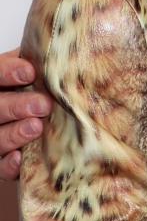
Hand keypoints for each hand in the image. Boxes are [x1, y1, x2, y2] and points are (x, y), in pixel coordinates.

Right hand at [0, 50, 52, 180]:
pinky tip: (19, 158)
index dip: (7, 72)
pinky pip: (0, 165)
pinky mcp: (2, 160)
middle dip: (16, 106)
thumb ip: (42, 63)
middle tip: (43, 105)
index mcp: (0, 83)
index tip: (30, 72)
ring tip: (37, 127)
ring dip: (14, 133)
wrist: (40, 114)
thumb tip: (66, 54)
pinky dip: (8, 164)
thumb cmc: (40, 89)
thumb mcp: (38, 72)